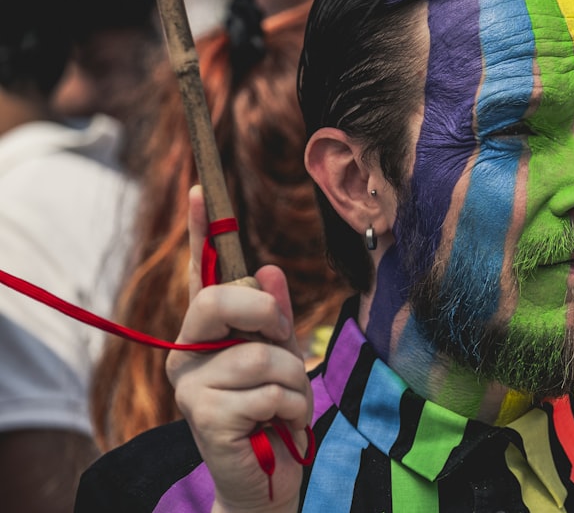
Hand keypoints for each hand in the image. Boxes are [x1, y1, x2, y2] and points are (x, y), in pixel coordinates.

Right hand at [166, 186, 312, 512]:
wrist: (267, 481)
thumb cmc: (273, 413)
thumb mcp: (281, 359)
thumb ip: (274, 318)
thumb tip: (271, 271)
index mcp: (206, 334)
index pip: (201, 275)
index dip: (201, 230)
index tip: (199, 188)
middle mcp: (186, 355)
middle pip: (221, 300)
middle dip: (267, 315)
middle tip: (282, 344)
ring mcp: (190, 387)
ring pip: (260, 354)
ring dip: (292, 380)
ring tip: (287, 403)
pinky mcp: (205, 418)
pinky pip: (269, 392)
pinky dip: (292, 409)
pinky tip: (280, 425)